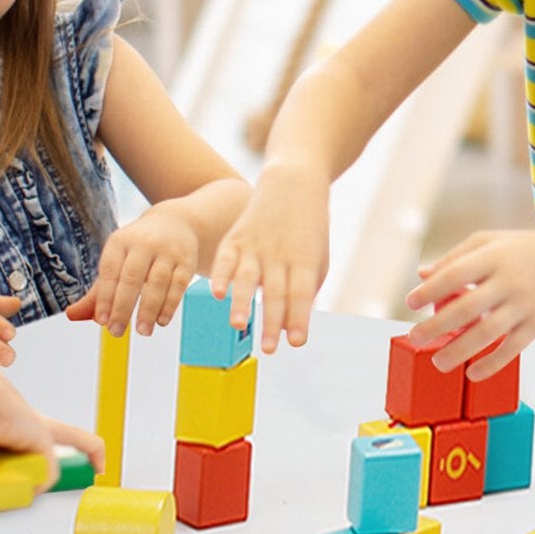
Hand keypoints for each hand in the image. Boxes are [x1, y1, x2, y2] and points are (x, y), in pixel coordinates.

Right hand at [0, 391, 104, 510]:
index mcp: (8, 425)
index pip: (38, 430)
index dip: (45, 443)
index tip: (50, 453)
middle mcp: (28, 426)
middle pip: (74, 436)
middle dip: (88, 449)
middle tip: (99, 467)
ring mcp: (35, 431)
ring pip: (59, 458)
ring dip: (53, 474)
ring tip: (19, 484)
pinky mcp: (38, 438)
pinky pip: (47, 471)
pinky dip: (39, 482)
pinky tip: (23, 487)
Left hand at [71, 206, 199, 335]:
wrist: (176, 224)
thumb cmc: (137, 251)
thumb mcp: (116, 262)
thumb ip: (96, 292)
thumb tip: (71, 315)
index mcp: (120, 242)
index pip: (109, 271)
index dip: (104, 297)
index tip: (101, 321)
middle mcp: (143, 243)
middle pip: (132, 277)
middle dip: (123, 306)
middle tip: (116, 332)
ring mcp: (167, 251)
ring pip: (157, 282)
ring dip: (149, 309)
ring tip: (142, 331)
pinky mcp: (186, 261)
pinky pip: (178, 285)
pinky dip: (170, 305)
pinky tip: (161, 321)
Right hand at [206, 161, 329, 354]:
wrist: (294, 184)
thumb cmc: (308, 230)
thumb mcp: (318, 258)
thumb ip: (306, 290)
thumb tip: (293, 326)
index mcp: (303, 259)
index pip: (301, 293)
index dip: (299, 318)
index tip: (297, 341)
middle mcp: (279, 253)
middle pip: (275, 291)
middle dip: (271, 322)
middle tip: (268, 349)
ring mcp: (255, 244)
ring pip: (247, 277)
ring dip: (242, 302)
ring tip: (238, 325)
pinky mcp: (237, 237)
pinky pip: (226, 259)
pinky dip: (219, 275)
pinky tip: (216, 293)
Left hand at [404, 230, 534, 376]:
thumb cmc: (519, 251)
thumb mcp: (488, 242)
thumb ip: (454, 258)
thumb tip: (421, 276)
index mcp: (493, 257)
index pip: (455, 274)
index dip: (431, 290)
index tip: (411, 303)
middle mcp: (509, 281)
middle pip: (468, 307)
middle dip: (437, 325)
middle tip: (415, 337)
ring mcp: (524, 305)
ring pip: (489, 333)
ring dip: (460, 351)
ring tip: (438, 363)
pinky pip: (512, 349)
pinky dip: (492, 364)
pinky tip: (471, 373)